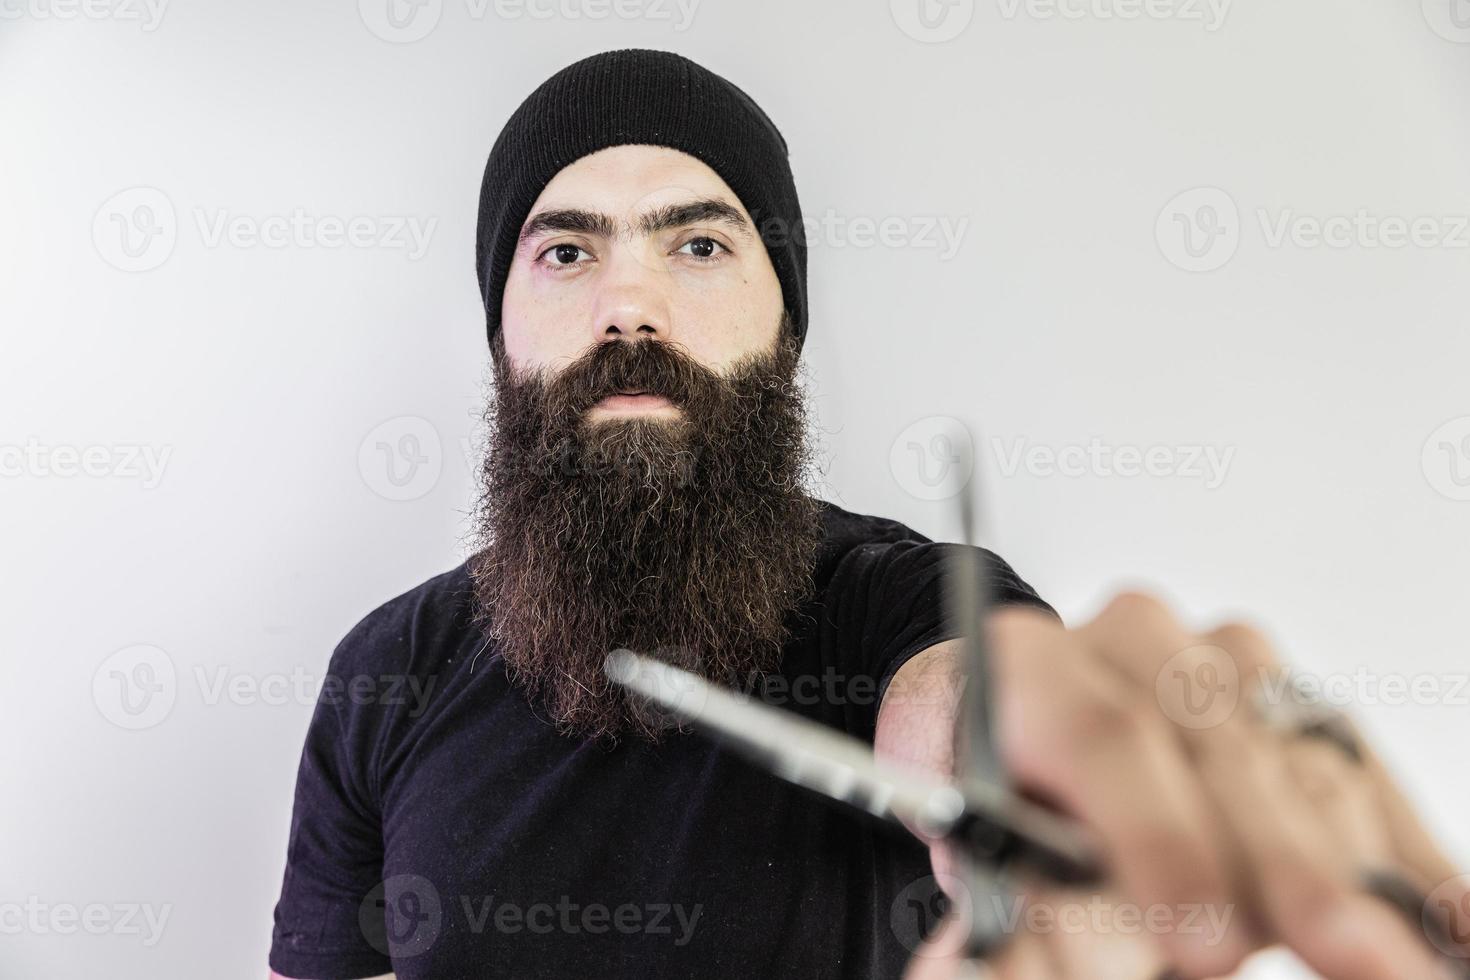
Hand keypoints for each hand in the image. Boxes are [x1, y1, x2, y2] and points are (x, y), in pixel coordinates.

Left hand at [891, 592, 1467, 978]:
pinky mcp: (1286, 692)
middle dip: (1287, 865)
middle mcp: (1126, 642)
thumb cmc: (996, 797)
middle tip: (1347, 956)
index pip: (1100, 732)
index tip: (1201, 937)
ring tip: (1398, 959)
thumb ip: (1033, 891)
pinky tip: (1440, 920)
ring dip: (1357, 871)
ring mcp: (1214, 657)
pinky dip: (1401, 852)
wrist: (1019, 737)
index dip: (1159, 836)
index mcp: (1026, 666)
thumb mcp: (984, 847)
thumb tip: (1086, 951)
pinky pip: (1358, 768)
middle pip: (1218, 745)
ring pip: (1301, 757)